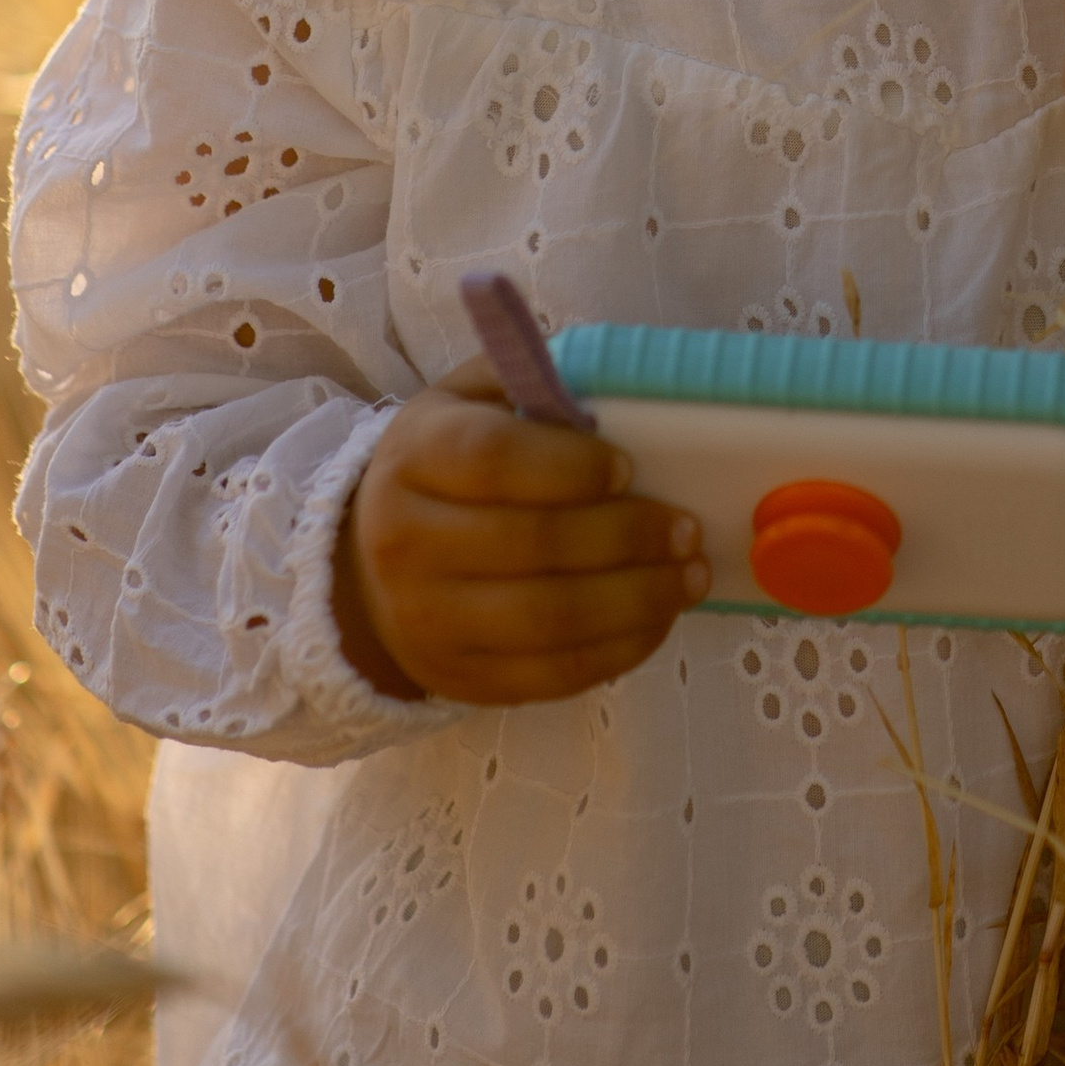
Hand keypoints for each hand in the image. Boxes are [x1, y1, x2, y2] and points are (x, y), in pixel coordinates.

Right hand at [333, 357, 710, 706]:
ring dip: (638, 599)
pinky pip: (553, 675)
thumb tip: (622, 398)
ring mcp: (428, 622)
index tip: (628, 467)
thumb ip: (537, 388)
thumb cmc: (449, 468)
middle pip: (532, 544)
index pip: (493, 460)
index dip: (570, 465)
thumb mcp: (474, 403)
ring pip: (549, 619)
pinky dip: (620, 649)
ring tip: (690, 576)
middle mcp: (407, 543)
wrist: (374, 567)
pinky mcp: (461, 677)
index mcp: (414, 457)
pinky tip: (659, 618)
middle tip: (686, 528)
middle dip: (627, 537)